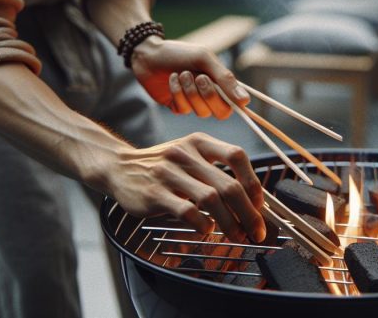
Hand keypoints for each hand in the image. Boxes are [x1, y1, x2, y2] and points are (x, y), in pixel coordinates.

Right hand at [97, 132, 265, 241]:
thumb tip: (249, 199)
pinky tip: (207, 230)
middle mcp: (185, 154)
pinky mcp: (155, 194)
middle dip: (249, 212)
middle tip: (257, 230)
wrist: (118, 167)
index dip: (253, 182)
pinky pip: (187, 211)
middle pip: (229, 184)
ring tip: (237, 235)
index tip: (259, 204)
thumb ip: (214, 170)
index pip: (236, 155)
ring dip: (230, 222)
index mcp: (198, 142)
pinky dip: (203, 224)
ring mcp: (169, 174)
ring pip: (211, 199)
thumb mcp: (188, 154)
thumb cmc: (161, 165)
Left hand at [130, 36, 249, 118]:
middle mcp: (209, 94)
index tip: (234, 100)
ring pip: (201, 112)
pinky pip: (184, 109)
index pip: (235, 103)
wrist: (149, 54)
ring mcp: (193, 102)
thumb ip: (225, 80)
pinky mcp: (178, 106)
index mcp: (220, 82)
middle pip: (221, 112)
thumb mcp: (204, 60)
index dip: (236, 104)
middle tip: (199, 77)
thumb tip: (245, 102)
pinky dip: (178, 93)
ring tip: (181, 73)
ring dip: (190, 91)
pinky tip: (171, 79)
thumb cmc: (179, 53)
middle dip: (209, 95)